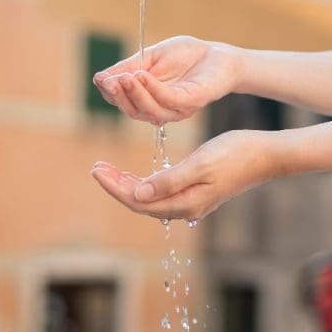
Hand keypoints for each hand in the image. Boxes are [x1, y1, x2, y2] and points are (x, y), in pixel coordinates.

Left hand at [91, 130, 274, 220]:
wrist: (264, 154)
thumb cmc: (235, 154)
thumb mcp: (200, 164)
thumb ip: (168, 181)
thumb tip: (137, 194)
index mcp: (184, 202)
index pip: (138, 200)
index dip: (115, 186)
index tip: (96, 170)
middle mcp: (185, 206)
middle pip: (140, 201)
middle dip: (116, 185)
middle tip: (97, 167)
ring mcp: (190, 200)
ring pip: (149, 197)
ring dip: (128, 184)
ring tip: (109, 170)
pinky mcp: (195, 191)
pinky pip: (161, 192)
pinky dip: (144, 183)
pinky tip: (137, 175)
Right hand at [93, 36, 242, 124]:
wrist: (217, 53)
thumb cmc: (185, 56)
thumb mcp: (150, 58)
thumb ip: (128, 68)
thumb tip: (99, 78)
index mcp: (148, 100)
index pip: (123, 101)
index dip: (110, 92)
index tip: (100, 79)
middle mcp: (161, 109)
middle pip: (134, 111)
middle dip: (119, 96)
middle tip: (109, 81)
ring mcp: (177, 109)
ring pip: (150, 110)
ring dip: (134, 94)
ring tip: (124, 77)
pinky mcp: (192, 101)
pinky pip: (169, 100)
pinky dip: (153, 89)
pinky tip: (142, 75)